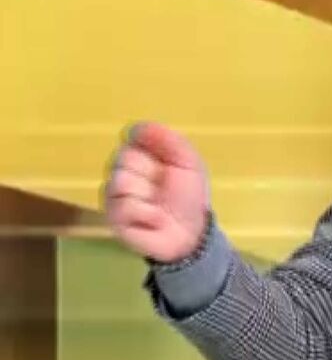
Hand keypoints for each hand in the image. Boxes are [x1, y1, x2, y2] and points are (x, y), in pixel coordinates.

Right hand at [104, 122, 210, 262]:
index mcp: (142, 153)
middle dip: (151, 173)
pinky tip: (155, 219)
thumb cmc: (188, 195)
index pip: (133, 135)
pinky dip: (147, 213)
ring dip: (148, 194)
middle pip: (124, 157)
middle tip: (163, 186)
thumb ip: (169, 140)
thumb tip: (138, 127)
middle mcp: (123, 169)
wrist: (190, 232)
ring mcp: (114, 193)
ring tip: (158, 204)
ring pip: (121, 181)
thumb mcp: (189, 163)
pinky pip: (124, 206)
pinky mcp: (112, 216)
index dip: (151, 146)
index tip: (166, 159)